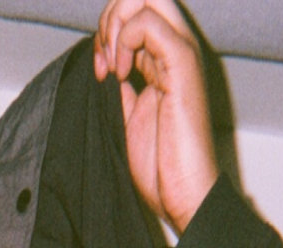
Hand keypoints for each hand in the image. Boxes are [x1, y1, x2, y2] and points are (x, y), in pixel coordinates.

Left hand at [94, 0, 217, 234]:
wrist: (184, 194)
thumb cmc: (161, 168)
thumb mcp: (130, 121)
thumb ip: (123, 92)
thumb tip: (108, 71)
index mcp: (163, 61)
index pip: (136, 13)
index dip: (107, 32)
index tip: (98, 71)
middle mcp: (175, 50)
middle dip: (110, 17)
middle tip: (102, 62)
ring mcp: (180, 55)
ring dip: (115, 25)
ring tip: (110, 67)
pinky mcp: (182, 66)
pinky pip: (150, 23)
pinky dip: (125, 40)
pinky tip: (121, 74)